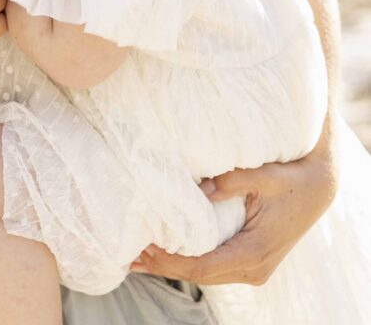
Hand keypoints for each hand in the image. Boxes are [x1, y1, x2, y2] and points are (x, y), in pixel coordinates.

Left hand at [131, 136, 337, 285]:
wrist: (319, 188)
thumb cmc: (291, 179)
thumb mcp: (265, 175)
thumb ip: (234, 180)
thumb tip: (202, 187)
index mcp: (255, 253)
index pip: (204, 266)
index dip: (172, 260)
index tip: (145, 248)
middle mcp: (254, 269)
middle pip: (200, 275)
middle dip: (165, 265)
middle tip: (129, 256)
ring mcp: (253, 268)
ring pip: (206, 274)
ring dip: (174, 265)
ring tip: (139, 256)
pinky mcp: (250, 261)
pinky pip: (214, 265)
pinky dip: (189, 260)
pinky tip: (167, 252)